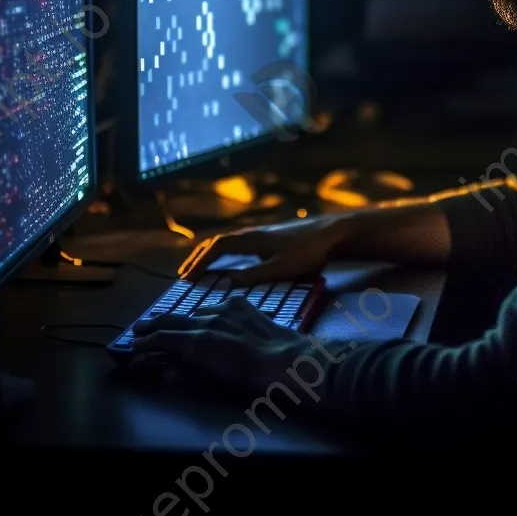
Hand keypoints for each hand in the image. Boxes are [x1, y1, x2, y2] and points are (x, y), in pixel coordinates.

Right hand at [131, 296, 311, 393]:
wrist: (285, 357)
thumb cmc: (250, 376)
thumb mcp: (215, 379)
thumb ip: (186, 374)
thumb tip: (165, 373)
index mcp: (199, 341)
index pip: (163, 338)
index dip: (146, 343)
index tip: (134, 347)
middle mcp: (208, 319)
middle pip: (172, 318)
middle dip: (152, 325)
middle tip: (138, 330)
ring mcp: (224, 307)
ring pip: (195, 311)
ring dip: (183, 319)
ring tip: (173, 325)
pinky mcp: (239, 301)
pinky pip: (216, 305)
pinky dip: (208, 313)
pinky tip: (208, 319)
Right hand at [180, 213, 351, 284]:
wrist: (332, 233)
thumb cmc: (308, 251)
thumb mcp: (280, 269)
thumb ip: (254, 276)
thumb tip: (227, 282)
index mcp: (251, 239)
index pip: (216, 248)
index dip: (199, 262)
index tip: (185, 278)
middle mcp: (252, 233)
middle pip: (217, 242)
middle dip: (198, 257)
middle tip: (184, 274)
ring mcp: (260, 234)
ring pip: (227, 242)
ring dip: (210, 254)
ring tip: (199, 269)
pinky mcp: (269, 238)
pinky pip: (237, 244)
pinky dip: (224, 253)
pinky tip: (227, 264)